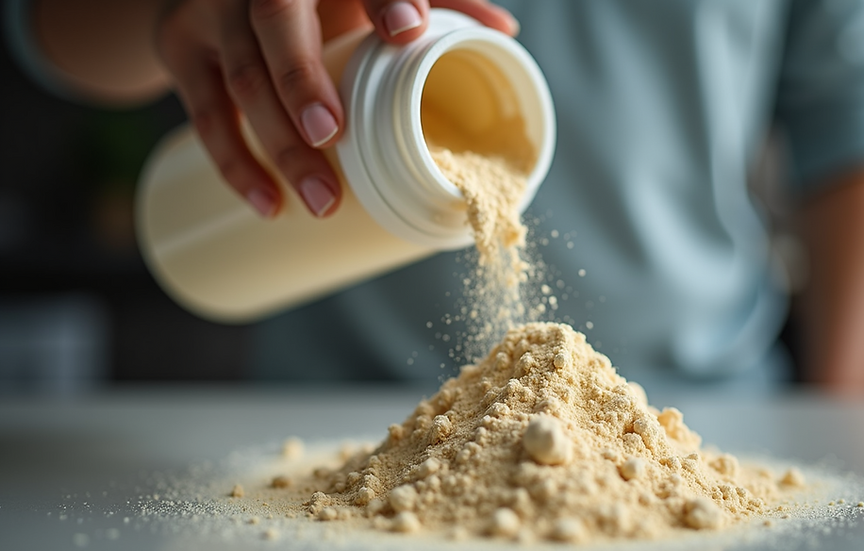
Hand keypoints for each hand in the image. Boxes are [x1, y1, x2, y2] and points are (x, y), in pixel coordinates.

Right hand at [155, 0, 516, 217]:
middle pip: (275, 22)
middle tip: (331, 136)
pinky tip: (267, 202)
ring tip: (319, 198)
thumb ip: (437, 0)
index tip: (407, 30)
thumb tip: (504, 36)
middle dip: (302, 80)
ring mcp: (213, 12)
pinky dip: (234, 163)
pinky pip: (203, 112)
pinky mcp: (182, 48)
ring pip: (240, 76)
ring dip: (278, 144)